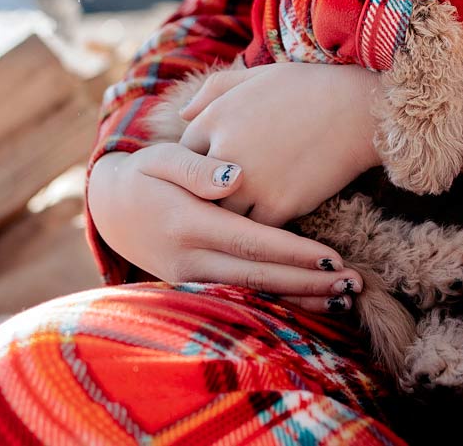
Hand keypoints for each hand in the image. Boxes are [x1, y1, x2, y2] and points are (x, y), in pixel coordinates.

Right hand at [87, 147, 364, 315]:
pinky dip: (277, 302)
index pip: (252, 242)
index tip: (333, 258)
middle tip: (354, 284)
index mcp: (189, 224)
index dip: (294, 252)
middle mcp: (190, 260)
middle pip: (259, 276)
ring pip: (253, 294)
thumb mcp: (161, 158)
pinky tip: (310, 303)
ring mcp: (191, 278)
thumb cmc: (143, 173)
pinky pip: (242, 297)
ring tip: (343, 298)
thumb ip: (196, 166)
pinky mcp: (194, 285)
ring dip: (299, 298)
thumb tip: (235, 177)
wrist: (108, 207)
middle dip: (309, 283)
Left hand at [178, 61, 379, 225]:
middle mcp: (225, 149)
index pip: (183, 156)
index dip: (198, 166)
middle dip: (206, 199)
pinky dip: (260, 230)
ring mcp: (250, 181)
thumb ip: (214, 90)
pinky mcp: (278, 206)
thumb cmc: (310, 87)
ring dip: (231, 219)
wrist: (359, 108)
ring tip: (242, 220)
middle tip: (217, 206)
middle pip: (196, 192)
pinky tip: (270, 225)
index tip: (212, 173)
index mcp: (216, 117)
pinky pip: (254, 231)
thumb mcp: (257, 76)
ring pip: (222, 217)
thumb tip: (183, 116)